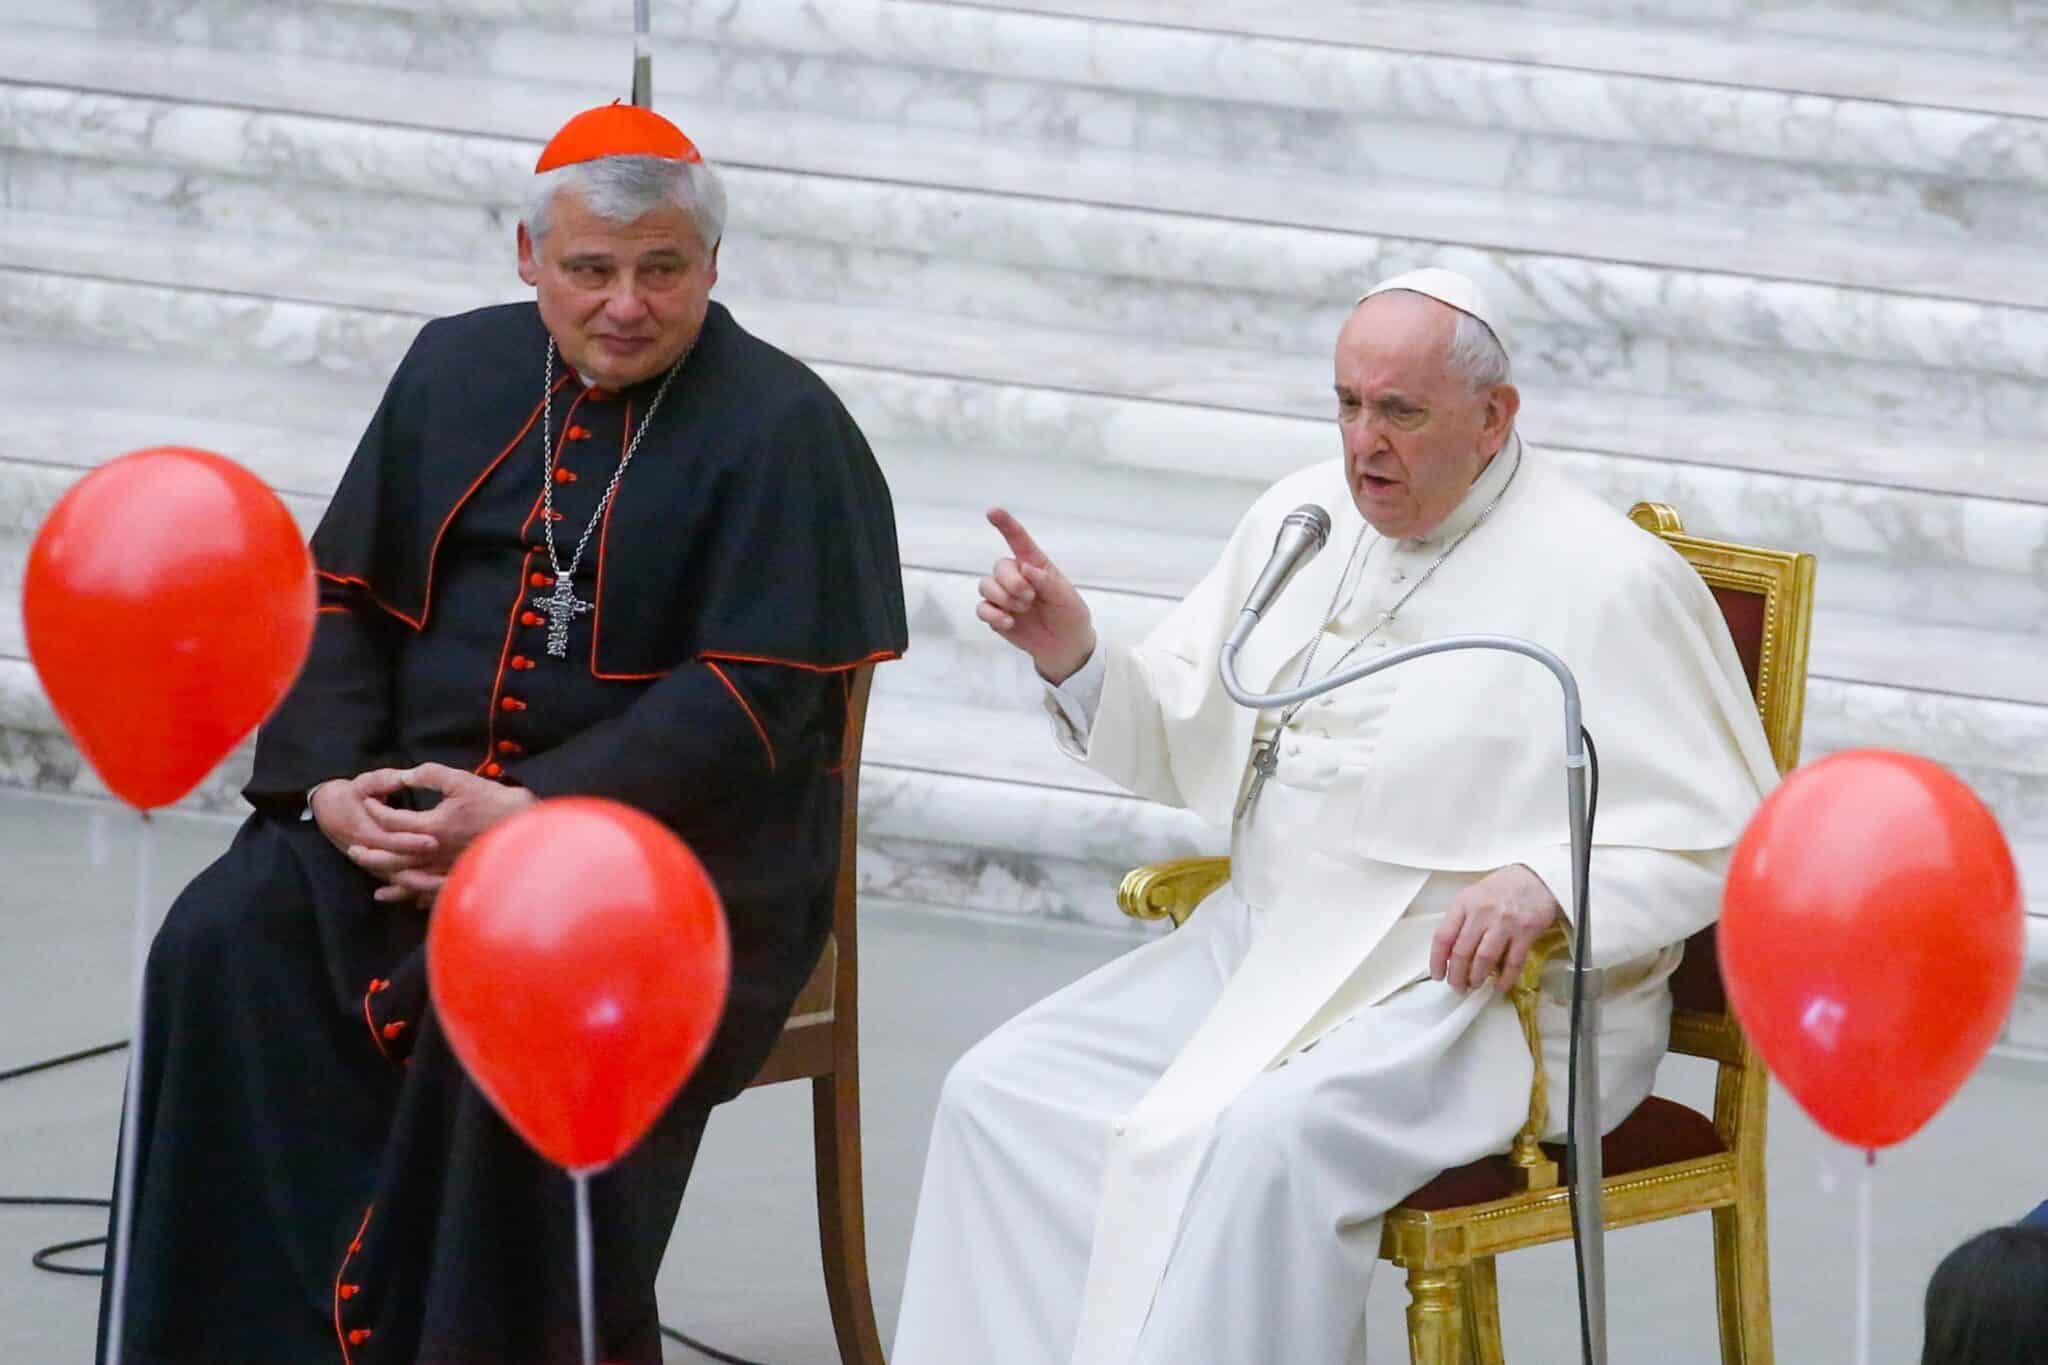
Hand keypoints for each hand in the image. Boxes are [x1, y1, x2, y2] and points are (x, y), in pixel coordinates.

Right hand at [312, 770, 440, 883]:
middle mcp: (373, 854)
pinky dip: (419, 890)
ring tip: (450, 886)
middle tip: (451, 872)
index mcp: (367, 832)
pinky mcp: (382, 869)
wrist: (327, 809)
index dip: (413, 842)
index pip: (393, 842)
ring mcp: (376, 864)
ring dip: (425, 886)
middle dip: (424, 871)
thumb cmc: (347, 795)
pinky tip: (439, 893)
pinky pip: (401, 885)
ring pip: (402, 881)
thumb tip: (403, 777)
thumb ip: (383, 781)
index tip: (435, 841)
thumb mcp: (362, 783)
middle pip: (400, 868)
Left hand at [353, 763, 538, 905]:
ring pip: (404, 874)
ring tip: (368, 871)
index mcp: (432, 825)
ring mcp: (444, 866)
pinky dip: (406, 892)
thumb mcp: (461, 781)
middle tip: (352, 849)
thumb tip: (405, 776)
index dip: (376, 809)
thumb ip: (430, 775)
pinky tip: (394, 894)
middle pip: (391, 855)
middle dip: (369, 850)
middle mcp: (433, 851)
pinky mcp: (455, 874)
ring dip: (383, 872)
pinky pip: (424, 889)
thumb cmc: (495, 801)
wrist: (525, 826)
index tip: (367, 801)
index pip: (392, 821)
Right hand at [978, 509, 1095, 683]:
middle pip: (999, 567)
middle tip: (1029, 598)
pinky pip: (982, 608)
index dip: (1006, 525)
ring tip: (1022, 610)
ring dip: (1003, 598)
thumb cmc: (1069, 615)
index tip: (992, 512)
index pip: (1018, 541)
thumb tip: (1027, 569)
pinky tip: (1009, 622)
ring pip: (986, 585)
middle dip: (1011, 582)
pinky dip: (993, 614)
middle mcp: (1016, 576)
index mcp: (1035, 565)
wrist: (1063, 646)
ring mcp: (1003, 595)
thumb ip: (1048, 582)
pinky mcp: (995, 614)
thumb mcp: (1067, 598)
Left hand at [1430, 864, 1561, 993]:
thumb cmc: (1501, 888)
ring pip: (1484, 959)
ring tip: (1474, 985)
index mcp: (1464, 903)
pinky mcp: (1526, 932)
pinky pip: (1513, 962)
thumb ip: (1461, 920)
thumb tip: (1449, 954)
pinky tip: (1500, 986)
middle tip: (1457, 986)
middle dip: (1457, 975)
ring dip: (1476, 977)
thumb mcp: (1473, 896)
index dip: (1437, 960)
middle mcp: (1482, 913)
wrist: (1535, 877)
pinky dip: (1505, 978)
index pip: (1443, 936)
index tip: (1438, 975)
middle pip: (1461, 952)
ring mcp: (1505, 923)